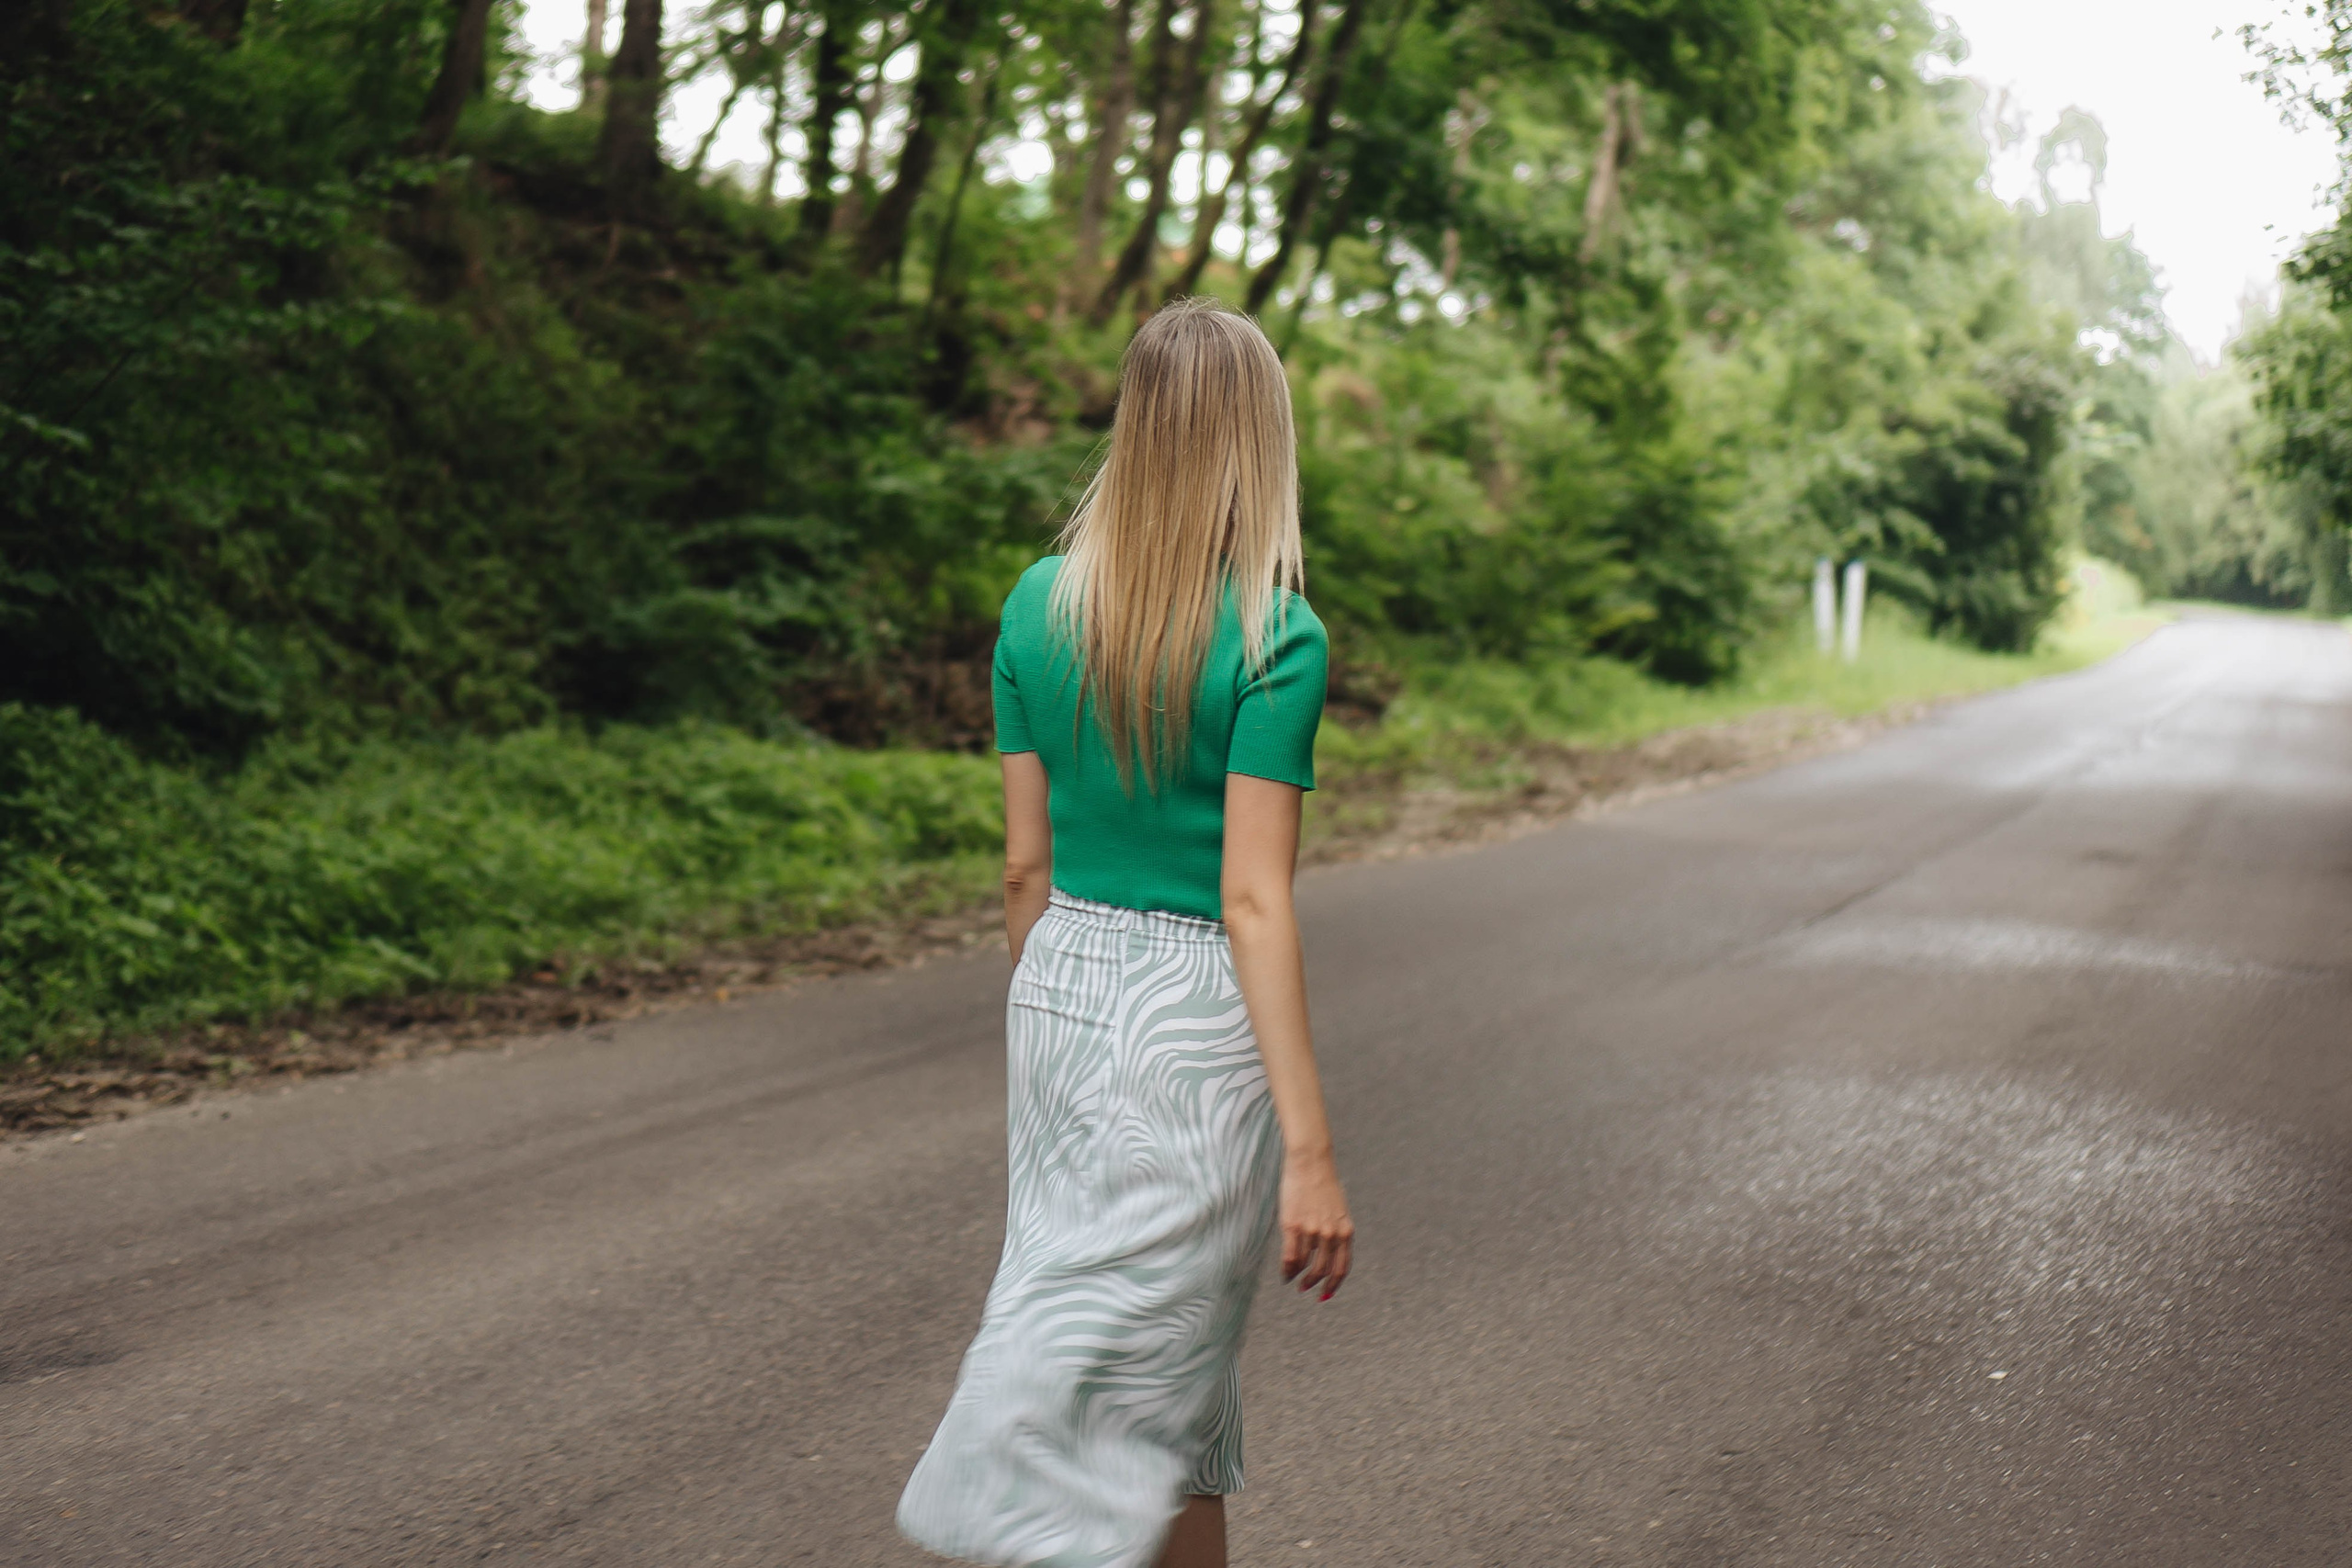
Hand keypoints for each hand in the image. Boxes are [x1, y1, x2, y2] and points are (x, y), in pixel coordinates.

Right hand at [1279, 1152, 1354, 1300]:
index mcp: (1346, 1231)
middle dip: (1314, 1283)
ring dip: (1298, 1277)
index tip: (1326, 1294)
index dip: (1334, 1284)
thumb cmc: (1323, 1184)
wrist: (1311, 1163)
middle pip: (1323, 1270)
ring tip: (1293, 1280)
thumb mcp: (1339, 1210)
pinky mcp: (1292, 1226)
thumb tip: (1328, 1252)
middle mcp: (1331, 1234)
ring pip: (1305, 1265)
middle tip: (1306, 1288)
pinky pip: (1290, 1257)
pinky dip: (1287, 1269)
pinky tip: (1284, 1273)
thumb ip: (1337, 1231)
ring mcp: (1312, 1231)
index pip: (1342, 1267)